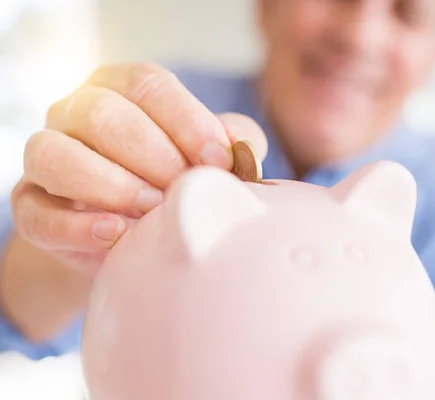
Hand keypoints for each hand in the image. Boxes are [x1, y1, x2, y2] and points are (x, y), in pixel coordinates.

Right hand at [11, 62, 267, 276]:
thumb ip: (232, 143)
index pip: (147, 84)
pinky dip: (77, 226)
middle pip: (103, 114)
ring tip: (150, 212)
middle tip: (184, 191)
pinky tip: (115, 234)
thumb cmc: (173, 184)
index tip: (219, 160)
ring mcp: (47, 155)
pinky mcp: (30, 205)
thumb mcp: (208, 158)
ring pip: (56, 153)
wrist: (127, 235)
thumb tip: (243, 148)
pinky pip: (35, 212)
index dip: (187, 121)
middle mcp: (79, 111)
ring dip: (111, 185)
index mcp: (123, 89)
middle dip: (153, 156)